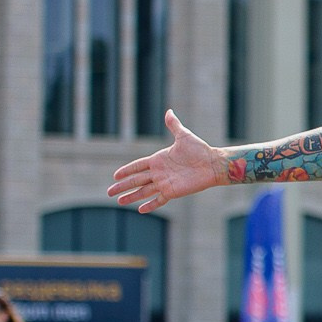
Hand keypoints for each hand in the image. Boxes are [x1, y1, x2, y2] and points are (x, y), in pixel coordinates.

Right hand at [108, 110, 224, 212]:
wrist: (213, 163)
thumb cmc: (200, 149)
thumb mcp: (184, 136)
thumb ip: (174, 125)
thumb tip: (169, 111)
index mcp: (158, 160)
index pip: (137, 166)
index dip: (126, 170)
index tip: (115, 176)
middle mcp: (159, 172)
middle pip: (136, 180)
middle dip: (123, 186)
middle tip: (109, 192)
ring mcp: (165, 183)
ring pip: (144, 191)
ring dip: (131, 196)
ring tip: (119, 201)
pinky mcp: (173, 191)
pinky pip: (159, 200)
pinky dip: (150, 205)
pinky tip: (141, 210)